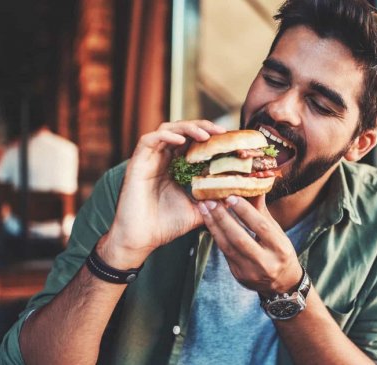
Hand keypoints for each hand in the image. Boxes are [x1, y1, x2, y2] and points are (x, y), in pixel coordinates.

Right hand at [100, 120, 225, 267]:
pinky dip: (166, 136)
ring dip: (187, 128)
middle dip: (202, 127)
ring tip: (205, 135)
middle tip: (221, 132)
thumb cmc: (165, 226)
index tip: (229, 140)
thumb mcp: (198, 211)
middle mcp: (162, 159)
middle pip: (182, 131)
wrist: (140, 240)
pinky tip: (181, 141)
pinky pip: (149, 140)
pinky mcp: (137, 163)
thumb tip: (238, 198)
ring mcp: (149, 160)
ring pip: (167, 129)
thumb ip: (215, 202)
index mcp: (175, 167)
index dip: (210, 137)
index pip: (192, 142)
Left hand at [198, 195, 301, 293]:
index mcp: (280, 248)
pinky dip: (216, 236)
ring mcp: (250, 272)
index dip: (245, 211)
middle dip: (223, 218)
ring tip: (204, 209)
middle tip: (210, 201)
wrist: (281, 283)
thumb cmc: (280, 251)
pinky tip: (210, 222)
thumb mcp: (277, 232)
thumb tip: (254, 185)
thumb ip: (262, 212)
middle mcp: (266, 262)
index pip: (261, 227)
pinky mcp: (238, 275)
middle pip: (240, 238)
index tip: (231, 196)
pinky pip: (225, 253)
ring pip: (228, 247)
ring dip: (214, 226)